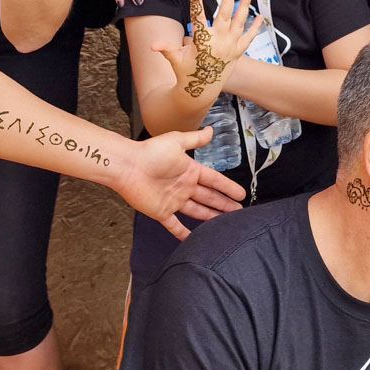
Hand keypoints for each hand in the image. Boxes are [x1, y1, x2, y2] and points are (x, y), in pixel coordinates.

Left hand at [114, 126, 247, 238]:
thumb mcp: (176, 141)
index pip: (214, 180)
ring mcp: (174, 201)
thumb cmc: (150, 152)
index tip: (241, 194)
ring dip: (211, 217)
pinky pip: (175, 226)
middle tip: (239, 213)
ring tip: (225, 225)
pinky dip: (183, 234)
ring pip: (197, 211)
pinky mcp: (162, 212)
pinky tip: (193, 240)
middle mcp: (184, 186)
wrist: (128, 166)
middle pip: (209, 198)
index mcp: (190, 170)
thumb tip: (211, 130)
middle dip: (224, 205)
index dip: (227, 187)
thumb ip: (195, 139)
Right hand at [153, 0, 264, 98]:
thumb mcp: (175, 59)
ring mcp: (230, 47)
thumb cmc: (186, 72)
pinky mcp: (238, 52)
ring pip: (239, 22)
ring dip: (244, 6)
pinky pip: (249, 37)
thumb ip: (166, 49)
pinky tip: (261, 16)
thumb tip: (151, 46)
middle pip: (224, 15)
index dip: (196, 2)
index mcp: (201, 42)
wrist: (203, 90)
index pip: (197, 18)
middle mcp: (218, 43)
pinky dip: (255, 27)